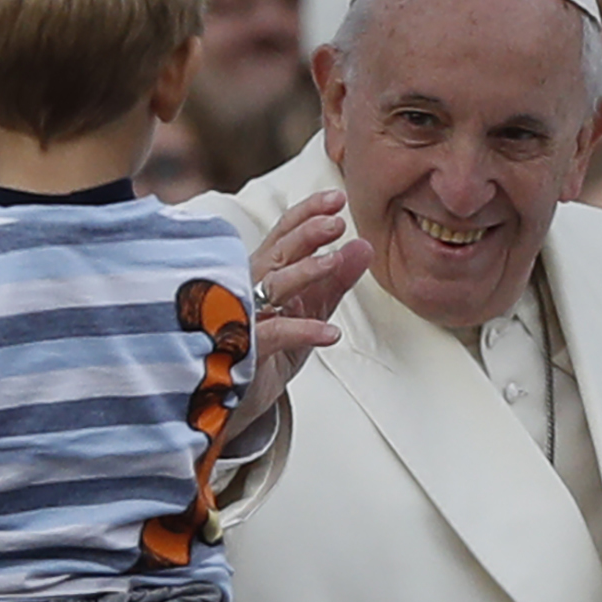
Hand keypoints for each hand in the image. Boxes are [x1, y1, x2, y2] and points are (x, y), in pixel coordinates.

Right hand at [229, 191, 370, 439]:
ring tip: (335, 261)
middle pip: (277, 253)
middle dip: (306, 234)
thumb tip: (364, 246)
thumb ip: (335, 281)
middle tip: (337, 222)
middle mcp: (249, 288)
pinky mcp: (245, 349)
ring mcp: (244, 316)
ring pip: (272, 286)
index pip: (283, 235)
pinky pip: (274, 334)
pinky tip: (331, 333)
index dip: (307, 214)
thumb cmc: (269, 352)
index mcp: (263, 274)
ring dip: (304, 271)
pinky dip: (303, 331)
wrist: (237, 402)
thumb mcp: (310, 312)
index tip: (336, 198)